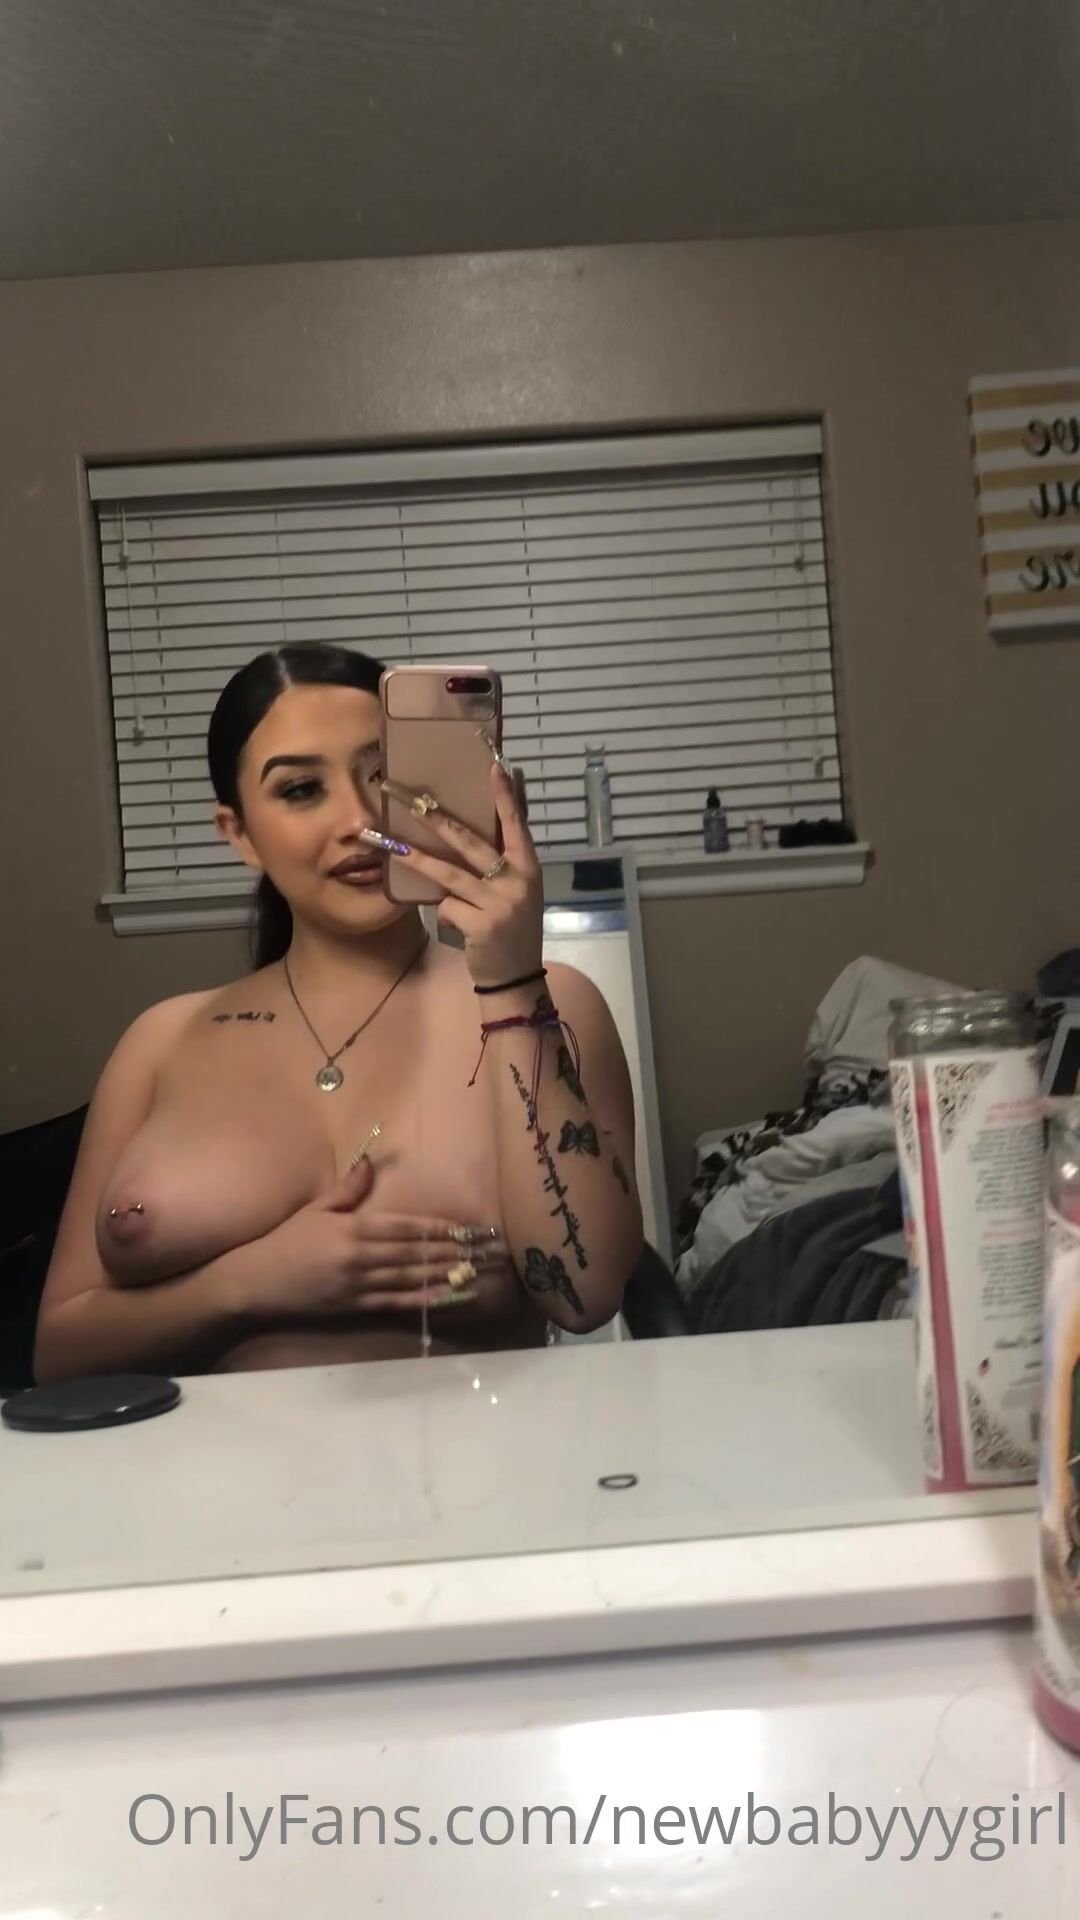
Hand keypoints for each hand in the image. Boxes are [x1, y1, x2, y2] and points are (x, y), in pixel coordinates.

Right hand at [247, 1158, 510, 1316]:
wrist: (256, 1281)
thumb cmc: (287, 1240)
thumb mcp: (316, 1208)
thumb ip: (347, 1189)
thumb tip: (369, 1162)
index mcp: (352, 1229)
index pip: (404, 1227)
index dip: (436, 1228)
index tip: (463, 1228)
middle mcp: (360, 1257)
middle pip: (413, 1253)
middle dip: (450, 1251)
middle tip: (480, 1251)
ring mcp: (358, 1285)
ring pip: (409, 1279)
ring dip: (443, 1275)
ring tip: (472, 1272)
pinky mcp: (354, 1307)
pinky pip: (395, 1303)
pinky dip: (422, 1301)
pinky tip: (443, 1297)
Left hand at [387, 764, 543, 988]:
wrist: (517, 976)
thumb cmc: (513, 925)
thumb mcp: (520, 888)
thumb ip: (508, 856)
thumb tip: (501, 814)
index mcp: (529, 866)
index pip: (516, 823)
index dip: (505, 795)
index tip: (493, 765)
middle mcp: (517, 881)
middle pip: (470, 842)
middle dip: (437, 819)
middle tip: (411, 798)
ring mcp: (499, 903)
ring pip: (448, 874)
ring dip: (416, 860)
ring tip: (389, 847)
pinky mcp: (481, 925)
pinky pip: (447, 906)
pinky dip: (445, 911)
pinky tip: (459, 923)